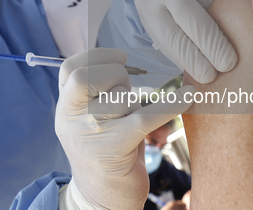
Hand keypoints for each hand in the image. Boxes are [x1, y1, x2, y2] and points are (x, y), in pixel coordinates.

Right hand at [56, 48, 192, 208]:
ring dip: (134, 102)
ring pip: (120, 97)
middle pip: (91, 77)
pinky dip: (170, 104)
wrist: (100, 200)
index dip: (96, 56)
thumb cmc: (104, 152)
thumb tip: (124, 63)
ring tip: (131, 118)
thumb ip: (96, 92)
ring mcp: (90, 134)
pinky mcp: (114, 148)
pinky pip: (146, 116)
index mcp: (65, 108)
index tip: (120, 57)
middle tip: (127, 91)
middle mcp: (71, 119)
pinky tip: (187, 97)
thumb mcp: (89, 119)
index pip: (70, 69)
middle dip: (116, 75)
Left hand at [134, 0, 237, 82]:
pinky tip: (237, 22)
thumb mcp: (162, 30)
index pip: (173, 36)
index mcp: (149, 3)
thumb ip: (180, 50)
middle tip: (228, 65)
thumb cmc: (165, 16)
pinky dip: (235, 12)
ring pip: (217, 5)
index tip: (209, 76)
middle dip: (213, 44)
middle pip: (194, 18)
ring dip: (229, 29)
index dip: (192, 58)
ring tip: (236, 47)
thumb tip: (208, 78)